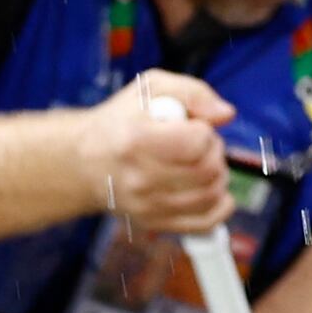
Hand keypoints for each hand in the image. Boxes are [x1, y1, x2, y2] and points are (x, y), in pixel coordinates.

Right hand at [89, 71, 234, 239]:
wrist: (85, 162)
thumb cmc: (121, 121)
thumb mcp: (150, 88)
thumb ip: (193, 92)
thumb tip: (226, 114)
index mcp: (137, 140)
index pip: (197, 142)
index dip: (205, 130)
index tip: (192, 127)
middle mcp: (140, 178)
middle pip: (207, 170)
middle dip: (215, 152)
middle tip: (201, 145)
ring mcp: (147, 205)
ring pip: (210, 196)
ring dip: (218, 176)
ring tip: (203, 163)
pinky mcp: (154, 223)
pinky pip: (204, 224)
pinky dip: (220, 208)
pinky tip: (213, 191)